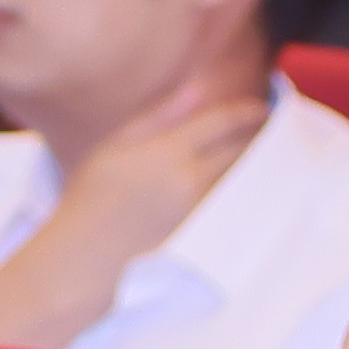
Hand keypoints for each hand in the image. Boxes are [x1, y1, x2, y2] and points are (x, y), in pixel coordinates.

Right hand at [48, 79, 269, 261]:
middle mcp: (190, 179)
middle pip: (238, 150)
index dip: (245, 112)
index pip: (221, 123)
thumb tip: (196, 89)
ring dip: (244, 159)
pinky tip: (227, 177)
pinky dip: (229, 182)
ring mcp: (195, 207)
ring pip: (233, 175)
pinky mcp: (195, 229)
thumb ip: (158, 115)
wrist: (83, 259)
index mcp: (169, 152)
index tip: (261, 106)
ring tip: (250, 147)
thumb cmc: (89, 200)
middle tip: (265, 124)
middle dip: (254, 134)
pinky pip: (223, 196)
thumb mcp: (113, 147)